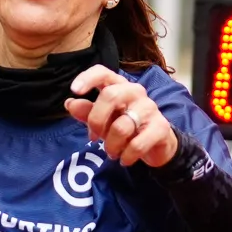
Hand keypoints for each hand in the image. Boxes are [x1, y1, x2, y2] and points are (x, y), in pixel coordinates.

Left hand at [66, 66, 180, 167]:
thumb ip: (87, 112)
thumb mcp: (103, 120)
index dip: (88, 78)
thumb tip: (70, 103)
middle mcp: (136, 92)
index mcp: (119, 86)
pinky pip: (137, 144)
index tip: (74, 90)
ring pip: (121, 126)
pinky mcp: (161, 127)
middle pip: (110, 96)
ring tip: (112, 152)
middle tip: (93, 137)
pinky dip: (126, 156)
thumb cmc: (126, 127)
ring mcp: (150, 108)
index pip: (103, 72)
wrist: (157, 144)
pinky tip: (124, 159)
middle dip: (96, 121)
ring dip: (111, 145)